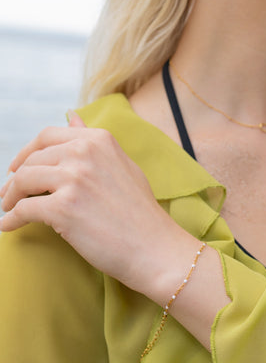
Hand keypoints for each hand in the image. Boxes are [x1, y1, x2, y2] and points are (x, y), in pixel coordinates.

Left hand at [0, 112, 176, 290]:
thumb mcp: (121, 165)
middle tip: (10, 194)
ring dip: (10, 197)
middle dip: (16, 178)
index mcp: (98, 140)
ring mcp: (74, 179)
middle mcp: (85, 153)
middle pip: (33, 159)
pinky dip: (11, 219)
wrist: (154, 247)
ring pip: (23, 180)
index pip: (48, 136)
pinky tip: (8, 226)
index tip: (19, 167)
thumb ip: (93, 141)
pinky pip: (23, 209)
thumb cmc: (140, 211)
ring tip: (9, 209)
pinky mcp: (63, 208)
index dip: (27, 152)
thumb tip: (70, 114)